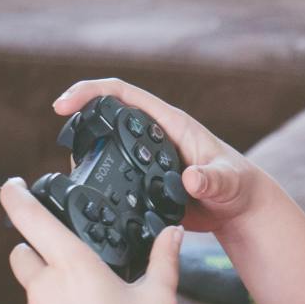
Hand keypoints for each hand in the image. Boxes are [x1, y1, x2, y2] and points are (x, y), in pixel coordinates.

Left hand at [0, 176, 181, 303]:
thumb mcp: (160, 298)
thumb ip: (165, 259)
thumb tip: (173, 234)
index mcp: (75, 266)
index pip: (31, 218)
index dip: (16, 196)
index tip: (12, 186)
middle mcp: (45, 287)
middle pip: (21, 252)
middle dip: (36, 252)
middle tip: (68, 266)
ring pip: (29, 289)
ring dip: (46, 290)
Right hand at [53, 79, 263, 234]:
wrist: (240, 211)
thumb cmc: (239, 187)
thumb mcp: (227, 181)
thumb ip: (211, 179)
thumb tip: (191, 178)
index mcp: (171, 124)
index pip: (124, 94)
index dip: (91, 92)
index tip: (64, 104)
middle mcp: (155, 136)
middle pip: (109, 117)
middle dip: (81, 122)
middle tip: (65, 139)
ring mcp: (148, 159)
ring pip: (108, 147)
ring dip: (87, 153)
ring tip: (74, 171)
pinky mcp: (145, 181)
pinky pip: (115, 174)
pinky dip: (99, 179)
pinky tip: (88, 194)